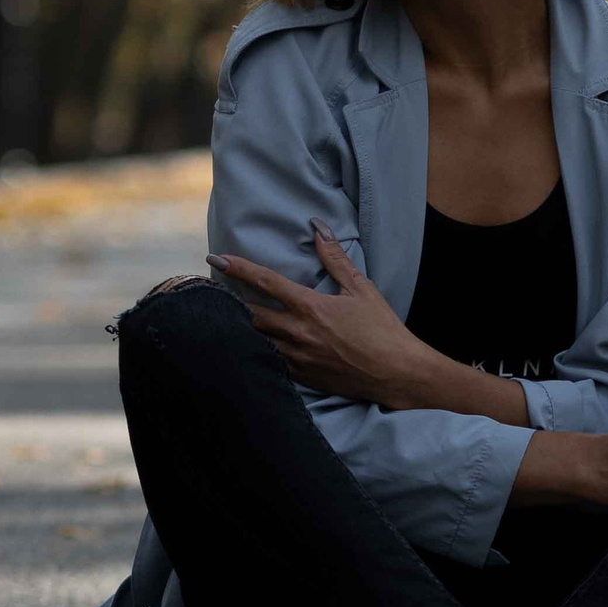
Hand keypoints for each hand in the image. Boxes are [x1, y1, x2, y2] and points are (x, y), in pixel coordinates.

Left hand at [206, 226, 436, 407]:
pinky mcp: (301, 377)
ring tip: (222, 316)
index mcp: (310, 307)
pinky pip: (270, 362)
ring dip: (239, 328)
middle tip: (210, 290)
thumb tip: (318, 229)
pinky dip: (258, 350)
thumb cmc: (383, 329)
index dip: (238, 268)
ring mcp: (297, 358)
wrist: (397, 374)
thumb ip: (335, 259)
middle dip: (227, 301)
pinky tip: (248, 345)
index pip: (265, 282)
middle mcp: (298, 333)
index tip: (216, 258)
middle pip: (249, 315)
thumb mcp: (361, 289)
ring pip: (255, 341)